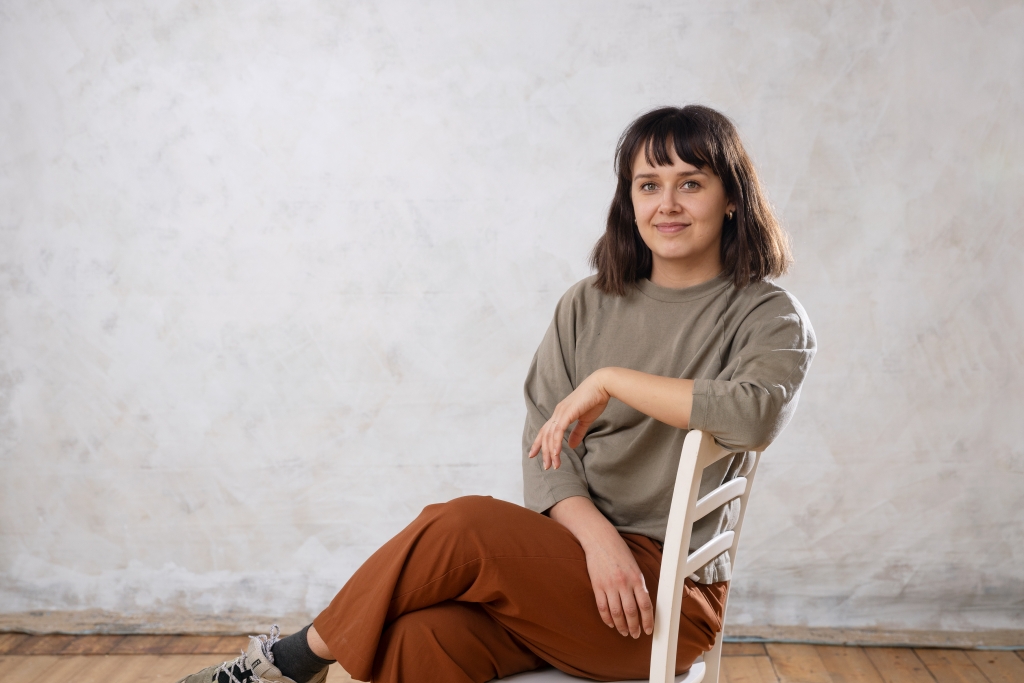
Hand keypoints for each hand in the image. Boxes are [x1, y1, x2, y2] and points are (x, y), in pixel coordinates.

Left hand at [528, 370, 610, 469]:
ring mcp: (561, 412)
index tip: (534, 455)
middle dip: (544, 452)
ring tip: (553, 464)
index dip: (539, 443)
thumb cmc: (594, 400)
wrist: (602, 385)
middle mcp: (558, 413)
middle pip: (545, 435)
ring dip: (550, 451)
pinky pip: (558, 431)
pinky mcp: (567, 412)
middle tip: (547, 466)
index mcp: (560, 414)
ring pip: (550, 435)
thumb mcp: (585, 420)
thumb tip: (571, 446)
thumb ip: (577, 433)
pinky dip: (556, 443)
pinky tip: (556, 453)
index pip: (545, 431)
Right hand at [582, 521, 654, 637]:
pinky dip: (607, 618)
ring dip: (621, 626)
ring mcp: (609, 585)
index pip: (645, 605)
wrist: (600, 539)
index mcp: (637, 578)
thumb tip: (643, 605)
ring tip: (624, 632)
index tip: (648, 630)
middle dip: (634, 627)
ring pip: (616, 612)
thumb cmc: (619, 552)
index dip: (648, 621)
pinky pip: (602, 607)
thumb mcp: (634, 567)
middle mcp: (624, 583)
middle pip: (631, 612)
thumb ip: (639, 585)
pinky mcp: (597, 585)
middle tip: (635, 634)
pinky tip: (610, 623)